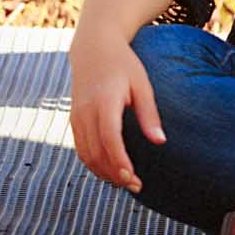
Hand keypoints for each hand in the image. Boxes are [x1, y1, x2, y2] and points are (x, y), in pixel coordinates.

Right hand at [68, 28, 165, 192]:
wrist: (93, 48)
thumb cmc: (123, 65)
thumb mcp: (142, 84)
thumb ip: (149, 113)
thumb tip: (160, 141)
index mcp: (104, 101)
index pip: (109, 137)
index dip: (119, 160)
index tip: (131, 177)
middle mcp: (86, 111)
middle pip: (96, 151)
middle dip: (114, 173)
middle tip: (136, 186)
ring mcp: (76, 117)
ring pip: (86, 154)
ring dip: (104, 172)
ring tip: (126, 182)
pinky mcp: (73, 121)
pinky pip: (81, 149)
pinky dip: (94, 164)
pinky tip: (111, 171)